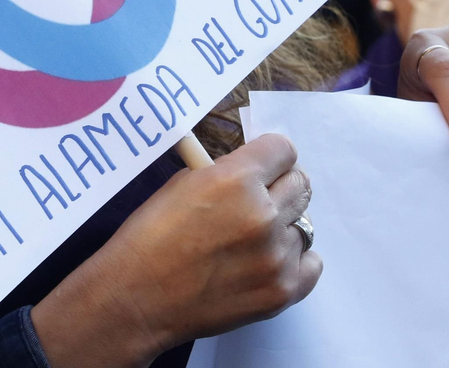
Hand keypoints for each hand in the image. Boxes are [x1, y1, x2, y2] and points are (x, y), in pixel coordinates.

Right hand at [31, 134, 319, 367]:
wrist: (137, 299)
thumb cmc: (150, 237)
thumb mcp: (182, 185)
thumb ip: (226, 173)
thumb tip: (254, 171)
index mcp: (235, 179)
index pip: (283, 150)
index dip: (270, 157)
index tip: (263, 167)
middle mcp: (263, 214)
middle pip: (301, 184)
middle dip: (279, 187)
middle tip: (256, 201)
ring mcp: (276, 256)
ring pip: (303, 225)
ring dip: (282, 228)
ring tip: (249, 242)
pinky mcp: (282, 291)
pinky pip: (311, 263)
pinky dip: (294, 260)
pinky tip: (267, 262)